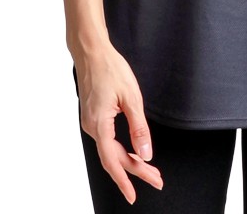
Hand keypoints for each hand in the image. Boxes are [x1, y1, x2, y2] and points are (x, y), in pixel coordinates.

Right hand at [75, 45, 163, 203]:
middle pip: (113, 157)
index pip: (112, 160)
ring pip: (110, 150)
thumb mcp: (131, 97)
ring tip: (149, 170)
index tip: (133, 196)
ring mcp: (90, 122)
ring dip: (128, 161)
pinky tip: (131, 153)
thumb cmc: (110, 68)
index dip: (124, 180)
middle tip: (156, 179)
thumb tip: (145, 153)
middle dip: (135, 170)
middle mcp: (91, 126)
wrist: (91, 51)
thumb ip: (139, 127)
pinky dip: (119, 150)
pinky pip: (106, 140)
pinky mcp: (92, 117)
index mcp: (99, 124)